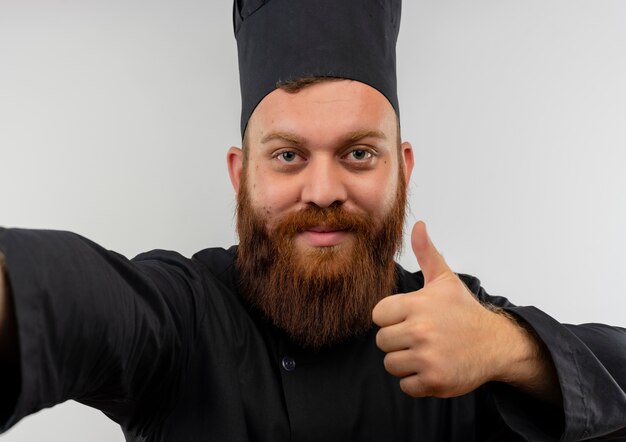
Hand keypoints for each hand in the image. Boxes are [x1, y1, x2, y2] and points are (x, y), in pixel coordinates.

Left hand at [372, 221, 537, 397]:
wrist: (495, 343)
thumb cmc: (464, 311)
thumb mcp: (444, 280)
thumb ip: (426, 253)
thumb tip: (418, 225)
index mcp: (417, 304)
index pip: (378, 316)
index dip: (391, 318)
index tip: (409, 318)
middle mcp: (421, 330)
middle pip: (382, 341)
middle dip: (398, 341)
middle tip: (420, 337)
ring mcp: (427, 357)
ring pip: (391, 364)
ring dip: (406, 362)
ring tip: (426, 352)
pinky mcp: (434, 380)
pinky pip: (405, 385)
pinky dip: (416, 381)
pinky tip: (432, 367)